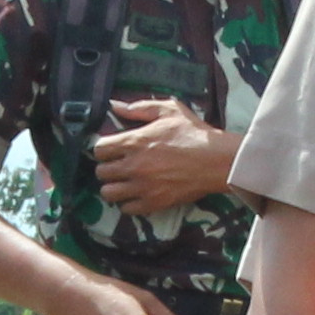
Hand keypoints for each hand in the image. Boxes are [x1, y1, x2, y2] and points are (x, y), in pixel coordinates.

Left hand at [90, 97, 238, 219]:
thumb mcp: (169, 110)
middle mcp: (133, 166)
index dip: (104, 149)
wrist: (216, 160)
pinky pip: (127, 208)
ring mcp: (142, 187)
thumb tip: (114, 105)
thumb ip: (139, 108)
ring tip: (124, 183)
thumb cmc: (193, 133)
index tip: (112, 149)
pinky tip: (137, 194)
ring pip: (108, 193)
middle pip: (101, 172)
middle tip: (119, 166)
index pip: (99, 149)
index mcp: (134, 141)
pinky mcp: (153, 203)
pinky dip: (128, 203)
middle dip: (107, 168)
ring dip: (114, 187)